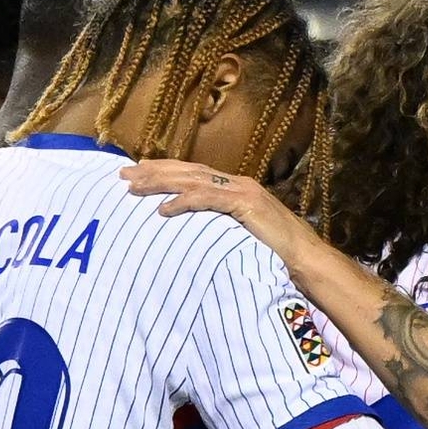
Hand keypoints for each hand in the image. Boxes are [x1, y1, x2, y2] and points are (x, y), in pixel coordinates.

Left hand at [122, 157, 307, 243]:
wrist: (304, 258)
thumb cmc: (275, 252)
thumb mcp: (241, 233)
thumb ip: (220, 224)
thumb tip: (195, 229)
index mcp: (233, 186)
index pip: (191, 173)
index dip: (162, 170)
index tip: (136, 173)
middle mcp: (235, 182)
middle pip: (186, 171)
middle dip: (152, 172)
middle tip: (123, 174)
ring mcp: (241, 191)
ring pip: (191, 181)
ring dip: (160, 183)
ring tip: (134, 188)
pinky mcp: (245, 204)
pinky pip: (207, 199)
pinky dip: (183, 203)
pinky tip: (163, 210)